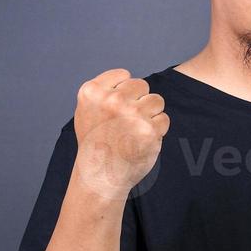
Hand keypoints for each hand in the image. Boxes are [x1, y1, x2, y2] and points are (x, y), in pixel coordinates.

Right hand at [72, 68, 169, 200]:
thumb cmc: (96, 142)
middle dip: (139, 101)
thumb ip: (104, 91)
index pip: (123, 75)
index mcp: (92, 92)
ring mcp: (132, 114)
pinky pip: (164, 119)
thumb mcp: (86, 110)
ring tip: (134, 131)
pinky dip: (157, 130)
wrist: (100, 175)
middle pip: (142, 85)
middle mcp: (112, 100)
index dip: (123, 91)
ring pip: (157, 100)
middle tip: (126, 122)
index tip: (115, 110)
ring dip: (151, 114)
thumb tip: (128, 77)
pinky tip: (141, 141)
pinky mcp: (150, 130)